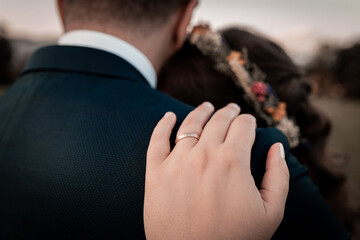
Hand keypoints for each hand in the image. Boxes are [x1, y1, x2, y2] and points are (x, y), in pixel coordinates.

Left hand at [144, 102, 288, 239]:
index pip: (243, 127)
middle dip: (229, 112)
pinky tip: (168, 116)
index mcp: (233, 161)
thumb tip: (277, 147)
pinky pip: (156, 140)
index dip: (249, 122)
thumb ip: (279, 176)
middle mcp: (204, 154)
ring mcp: (177, 161)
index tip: (249, 123)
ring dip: (201, 112)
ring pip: (190, 124)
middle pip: (218, 121)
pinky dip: (162, 125)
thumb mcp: (271, 212)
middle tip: (232, 109)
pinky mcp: (155, 173)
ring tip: (207, 107)